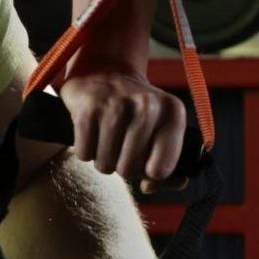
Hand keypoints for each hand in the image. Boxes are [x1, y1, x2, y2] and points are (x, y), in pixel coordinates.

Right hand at [59, 65, 189, 188]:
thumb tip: (150, 186)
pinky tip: (92, 133)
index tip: (145, 163)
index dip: (148, 174)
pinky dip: (86, 151)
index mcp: (173, 114)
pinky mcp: (89, 107)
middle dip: (122, 166)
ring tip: (107, 140)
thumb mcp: (162, 131)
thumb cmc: (136, 113)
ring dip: (103, 160)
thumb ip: (167, 168)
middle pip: (129, 170)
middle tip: (121, 147)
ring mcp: (117, 104)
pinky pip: (85, 154)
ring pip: (105, 165)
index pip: (161, 169)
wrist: (106, 72)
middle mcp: (148, 106)